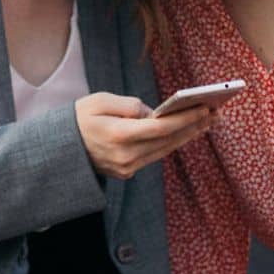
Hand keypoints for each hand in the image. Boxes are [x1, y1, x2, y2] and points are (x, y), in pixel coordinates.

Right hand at [74, 93, 211, 179]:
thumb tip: (153, 113)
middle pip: (168, 141)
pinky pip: (153, 155)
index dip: (185, 119)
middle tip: (214, 114)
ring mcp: (126, 167)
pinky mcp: (126, 172)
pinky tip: (183, 133)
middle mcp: (125, 155)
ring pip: (164, 150)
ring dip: (185, 136)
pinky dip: (170, 143)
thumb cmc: (80, 118)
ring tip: (204, 122)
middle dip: (192, 126)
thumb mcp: (100, 101)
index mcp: (118, 135)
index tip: (204, 109)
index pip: (161, 127)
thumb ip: (129, 105)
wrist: (60, 149)